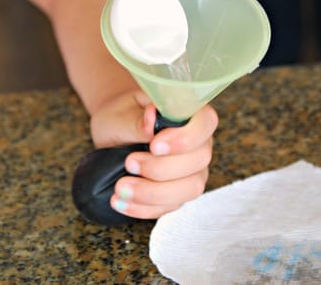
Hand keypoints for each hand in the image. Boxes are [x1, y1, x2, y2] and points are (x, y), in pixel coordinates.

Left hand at [90, 89, 217, 218]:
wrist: (114, 133)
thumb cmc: (120, 117)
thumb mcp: (120, 115)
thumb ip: (136, 121)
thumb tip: (151, 121)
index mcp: (189, 113)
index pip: (206, 122)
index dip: (185, 138)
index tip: (154, 146)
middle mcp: (197, 142)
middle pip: (199, 160)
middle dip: (162, 168)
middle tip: (129, 163)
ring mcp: (192, 170)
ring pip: (190, 188)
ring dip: (153, 193)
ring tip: (121, 188)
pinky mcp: (178, 192)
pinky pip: (170, 206)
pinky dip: (144, 208)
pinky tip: (122, 202)